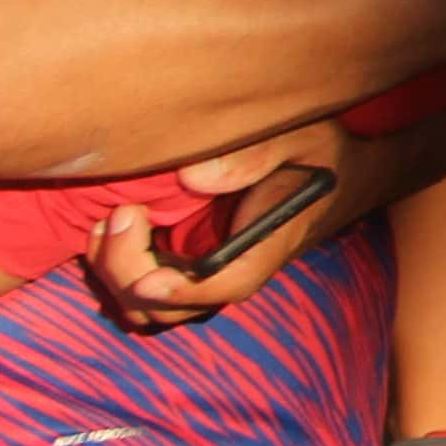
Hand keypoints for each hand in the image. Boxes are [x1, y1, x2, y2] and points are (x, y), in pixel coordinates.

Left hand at [88, 124, 350, 329]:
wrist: (337, 178)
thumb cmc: (318, 153)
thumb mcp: (302, 136)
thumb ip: (255, 154)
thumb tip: (190, 180)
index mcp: (271, 241)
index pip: (231, 283)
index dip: (187, 291)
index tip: (147, 280)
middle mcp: (237, 270)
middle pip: (175, 307)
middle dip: (131, 274)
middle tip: (122, 213)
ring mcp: (210, 276)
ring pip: (150, 309)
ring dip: (116, 276)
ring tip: (108, 222)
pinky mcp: (189, 269)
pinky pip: (143, 293)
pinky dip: (116, 271)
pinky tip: (111, 229)